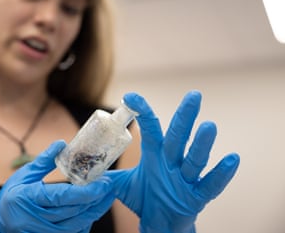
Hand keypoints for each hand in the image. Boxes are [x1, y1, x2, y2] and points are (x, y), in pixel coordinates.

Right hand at [0, 140, 115, 232]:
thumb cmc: (11, 196)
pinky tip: (93, 210)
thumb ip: (44, 161)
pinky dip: (85, 222)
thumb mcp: (24, 175)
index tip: (103, 183)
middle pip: (73, 212)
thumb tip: (62, 143)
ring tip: (106, 197)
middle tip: (110, 186)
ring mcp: (42, 232)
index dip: (85, 192)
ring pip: (76, 225)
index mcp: (28, 198)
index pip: (62, 197)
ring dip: (94, 211)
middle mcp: (35, 219)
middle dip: (95, 199)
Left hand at [106, 91, 239, 232]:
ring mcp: (185, 179)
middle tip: (193, 95)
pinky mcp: (196, 197)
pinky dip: (221, 174)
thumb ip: (105, 174)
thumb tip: (82, 168)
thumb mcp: (122, 184)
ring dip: (202, 143)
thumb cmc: (145, 199)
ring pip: (194, 159)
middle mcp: (172, 162)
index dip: (142, 112)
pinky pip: (210, 185)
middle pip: (179, 137)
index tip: (131, 96)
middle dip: (185, 117)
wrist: (159, 224)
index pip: (150, 130)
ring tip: (209, 125)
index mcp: (155, 156)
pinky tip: (232, 158)